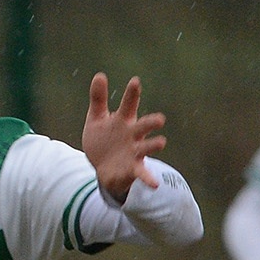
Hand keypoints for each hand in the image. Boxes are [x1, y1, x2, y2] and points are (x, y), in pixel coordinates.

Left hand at [82, 73, 167, 200]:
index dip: (131, 94)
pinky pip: (141, 173)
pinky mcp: (132, 169)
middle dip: (151, 122)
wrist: (103, 168)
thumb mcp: (96, 119)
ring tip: (162, 142)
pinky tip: (155, 185)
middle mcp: (133, 135)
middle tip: (160, 119)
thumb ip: (98, 99)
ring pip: (146, 148)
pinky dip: (148, 178)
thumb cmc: (103, 140)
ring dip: (153, 145)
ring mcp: (134, 152)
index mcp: (124, 121)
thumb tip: (100, 75)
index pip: (128, 104)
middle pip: (143, 126)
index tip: (135, 81)